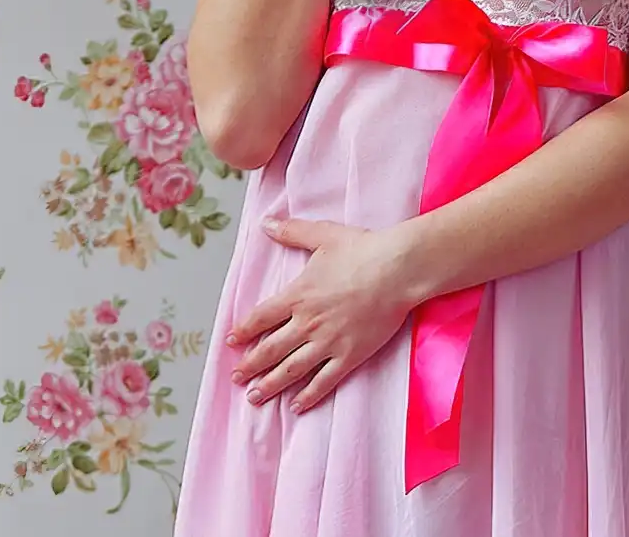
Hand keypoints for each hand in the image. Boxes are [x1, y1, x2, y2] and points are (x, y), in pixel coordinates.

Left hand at [226, 217, 418, 413]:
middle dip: (250, 365)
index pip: (261, 318)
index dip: (243, 331)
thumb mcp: (323, 235)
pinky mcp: (350, 355)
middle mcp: (307, 322)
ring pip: (291, 369)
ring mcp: (328, 342)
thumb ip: (291, 232)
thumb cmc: (362, 250)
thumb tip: (265, 224)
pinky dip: (308, 395)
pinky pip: (324, 381)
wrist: (397, 269)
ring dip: (270, 385)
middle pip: (270, 349)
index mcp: (298, 295)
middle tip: (236, 378)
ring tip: (255, 397)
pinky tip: (296, 405)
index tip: (231, 342)